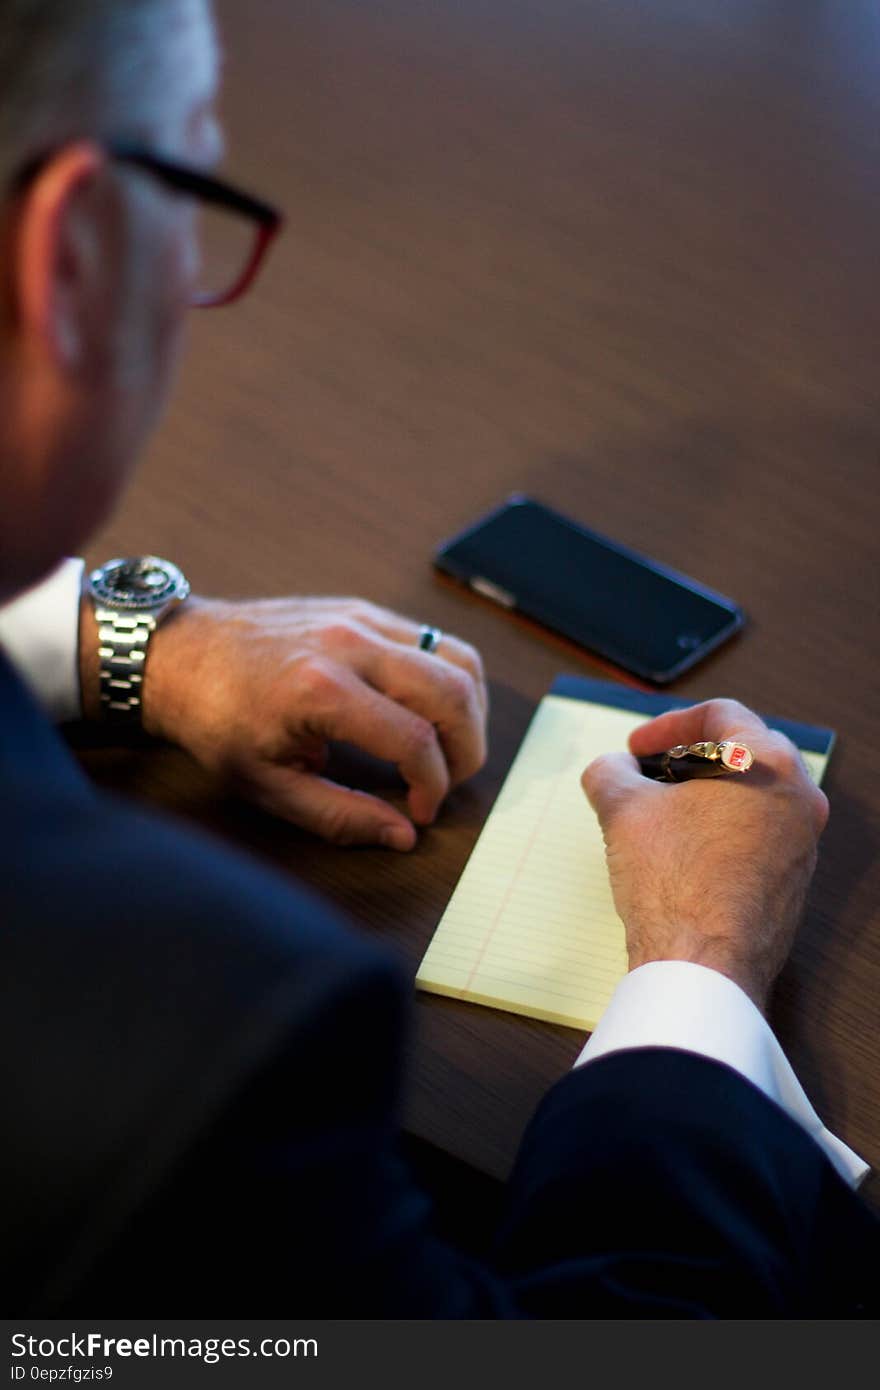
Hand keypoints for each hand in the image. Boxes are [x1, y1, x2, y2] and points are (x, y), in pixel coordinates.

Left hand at [83, 594, 487, 848]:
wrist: (181, 654)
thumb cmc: (215, 719)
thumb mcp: (267, 784)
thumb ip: (340, 815)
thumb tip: (402, 835)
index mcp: (321, 690)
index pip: (415, 741)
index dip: (432, 787)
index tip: (419, 812)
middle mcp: (350, 645)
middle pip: (452, 692)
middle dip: (467, 749)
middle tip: (447, 782)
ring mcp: (361, 619)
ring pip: (457, 657)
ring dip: (469, 710)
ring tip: (449, 748)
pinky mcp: (363, 610)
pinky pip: (433, 640)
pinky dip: (448, 679)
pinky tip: (428, 712)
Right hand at [581, 699, 828, 1010]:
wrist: (702, 966)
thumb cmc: (672, 882)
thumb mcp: (621, 809)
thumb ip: (610, 771)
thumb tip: (612, 768)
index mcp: (768, 764)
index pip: (721, 714)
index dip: (667, 724)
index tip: (636, 748)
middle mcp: (798, 798)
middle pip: (744, 751)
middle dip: (690, 757)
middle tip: (649, 774)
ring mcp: (801, 843)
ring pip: (753, 796)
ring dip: (706, 795)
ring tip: (659, 814)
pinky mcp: (792, 883)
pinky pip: (758, 837)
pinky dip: (722, 830)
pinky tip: (682, 854)